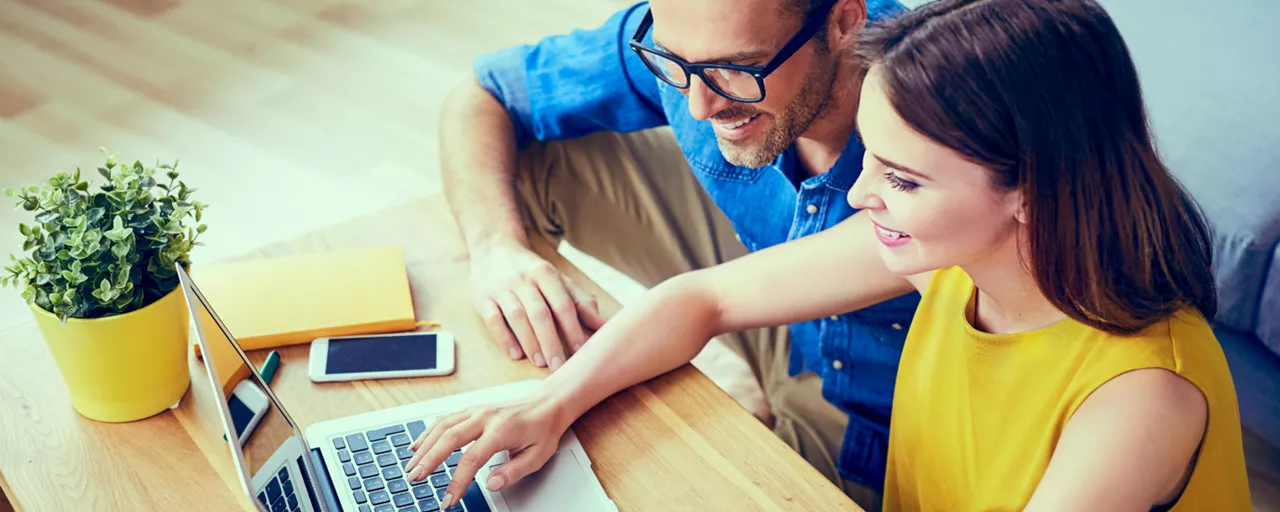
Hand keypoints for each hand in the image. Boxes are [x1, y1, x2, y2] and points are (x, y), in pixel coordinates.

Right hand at [404, 395, 572, 509]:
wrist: (547, 404)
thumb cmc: (542, 430)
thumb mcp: (537, 456)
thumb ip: (513, 472)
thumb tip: (490, 484)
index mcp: (502, 430)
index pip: (472, 458)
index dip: (457, 481)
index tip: (449, 499)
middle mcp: (485, 417)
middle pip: (449, 438)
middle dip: (429, 460)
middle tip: (415, 479)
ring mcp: (477, 410)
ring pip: (443, 426)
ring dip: (424, 446)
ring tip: (411, 467)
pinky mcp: (472, 409)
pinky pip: (445, 419)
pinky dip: (429, 432)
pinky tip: (417, 445)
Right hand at [468, 243, 606, 370]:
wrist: (494, 248)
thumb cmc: (532, 272)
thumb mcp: (558, 280)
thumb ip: (581, 302)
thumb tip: (604, 325)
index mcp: (546, 274)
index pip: (562, 304)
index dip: (573, 329)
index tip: (581, 352)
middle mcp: (524, 280)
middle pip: (540, 314)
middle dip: (551, 342)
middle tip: (558, 366)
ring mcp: (502, 288)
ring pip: (517, 317)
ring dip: (529, 342)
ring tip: (540, 362)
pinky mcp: (482, 297)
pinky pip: (493, 319)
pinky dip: (504, 338)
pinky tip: (515, 354)